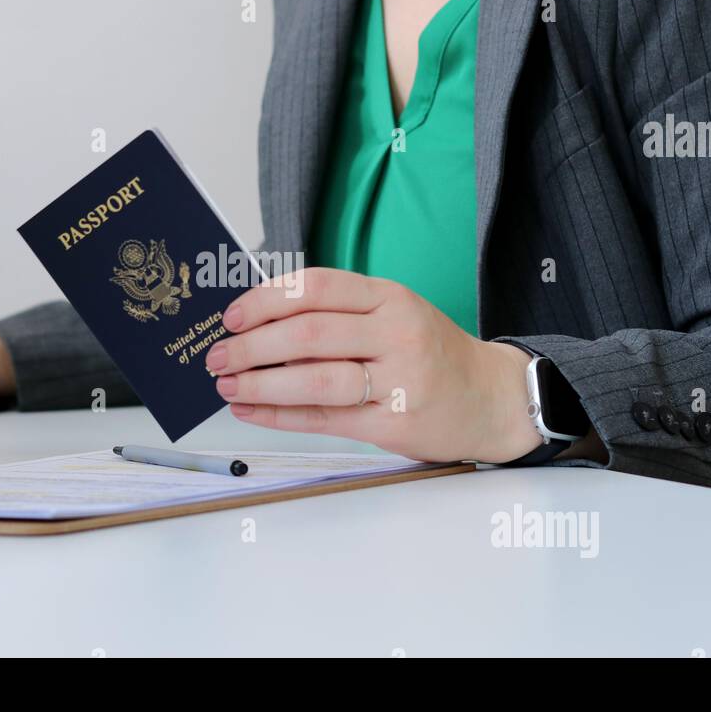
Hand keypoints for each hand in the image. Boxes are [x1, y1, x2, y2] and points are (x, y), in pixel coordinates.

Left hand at [206, 268, 542, 462]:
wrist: (493, 399)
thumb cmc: (431, 354)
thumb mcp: (395, 314)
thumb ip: (339, 314)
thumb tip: (260, 324)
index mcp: (391, 297)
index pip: (316, 288)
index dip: (265, 300)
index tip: (232, 316)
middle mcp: (396, 333)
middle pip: (308, 334)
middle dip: (251, 346)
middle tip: (218, 355)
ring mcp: (398, 380)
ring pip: (314, 380)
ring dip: (260, 384)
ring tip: (228, 386)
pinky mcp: (394, 423)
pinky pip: (325, 418)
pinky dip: (280, 415)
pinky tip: (252, 410)